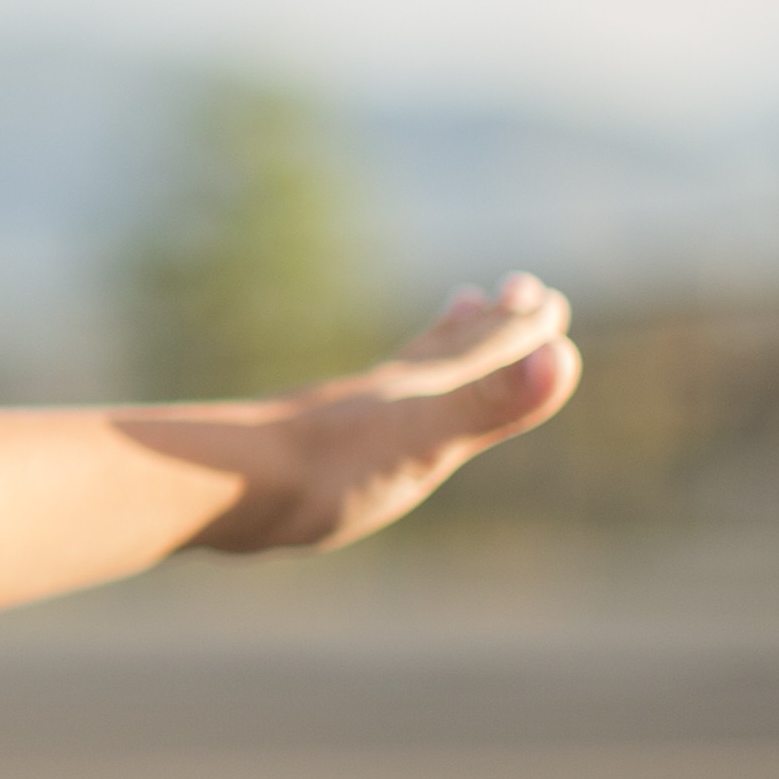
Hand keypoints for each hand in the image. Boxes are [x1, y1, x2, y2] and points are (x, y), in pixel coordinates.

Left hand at [184, 275, 581, 554]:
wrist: (215, 486)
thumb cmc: (326, 470)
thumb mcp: (423, 439)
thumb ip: (489, 402)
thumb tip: (562, 355)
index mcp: (419, 393)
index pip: (481, 352)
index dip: (518, 331)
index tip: (542, 296)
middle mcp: (381, 396)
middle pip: (445, 350)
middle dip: (485, 327)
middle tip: (505, 292)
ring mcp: (341, 420)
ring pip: (402, 373)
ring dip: (435, 348)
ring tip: (449, 325)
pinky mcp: (304, 452)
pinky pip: (359, 416)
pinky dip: (381, 400)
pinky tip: (364, 412)